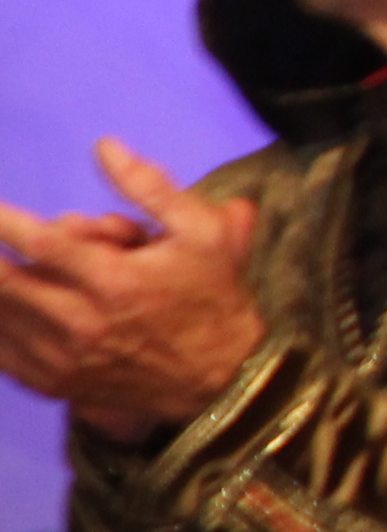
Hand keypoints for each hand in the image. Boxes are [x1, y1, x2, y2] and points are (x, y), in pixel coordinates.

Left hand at [0, 142, 267, 441]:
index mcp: (115, 281)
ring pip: (1, 316)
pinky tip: (3, 308)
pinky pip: (1, 354)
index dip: (4, 221)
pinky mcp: (56, 384)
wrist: (220, 377)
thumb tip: (103, 146)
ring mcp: (64, 359)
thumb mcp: (202, 232)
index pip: (41, 242)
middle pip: (7, 282)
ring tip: (3, 269)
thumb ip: (150, 187)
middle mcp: (81, 323)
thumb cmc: (212, 297)